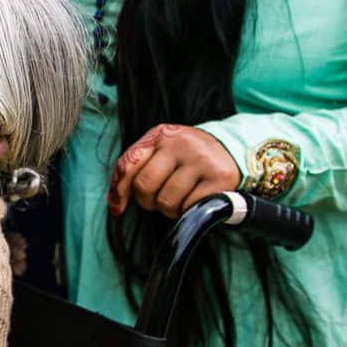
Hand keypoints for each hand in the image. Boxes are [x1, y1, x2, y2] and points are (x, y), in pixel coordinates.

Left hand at [107, 123, 239, 218]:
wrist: (232, 150)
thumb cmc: (186, 158)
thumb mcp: (160, 153)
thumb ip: (134, 171)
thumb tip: (114, 206)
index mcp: (160, 135)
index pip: (128, 164)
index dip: (119, 190)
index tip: (118, 208)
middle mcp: (181, 143)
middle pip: (144, 187)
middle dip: (149, 201)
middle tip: (161, 198)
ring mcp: (201, 159)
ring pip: (167, 201)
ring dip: (170, 209)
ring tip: (181, 197)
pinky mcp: (220, 177)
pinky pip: (190, 208)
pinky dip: (189, 211)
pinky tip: (197, 200)